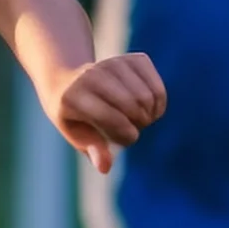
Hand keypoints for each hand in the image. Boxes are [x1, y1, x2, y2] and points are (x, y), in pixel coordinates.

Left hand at [49, 54, 166, 173]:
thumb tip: (105, 168)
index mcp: (74, 96)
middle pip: (132, 106)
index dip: (126, 136)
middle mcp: (93, 74)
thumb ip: (92, 150)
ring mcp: (114, 63)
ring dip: (149, 116)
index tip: (126, 141)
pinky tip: (149, 109)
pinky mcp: (135, 59)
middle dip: (138, 125)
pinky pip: (157, 87)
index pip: (110, 118)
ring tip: (139, 121)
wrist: (69, 82)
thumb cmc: (74, 116)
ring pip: (147, 97)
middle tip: (133, 130)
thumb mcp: (77, 135)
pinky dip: (159, 104)